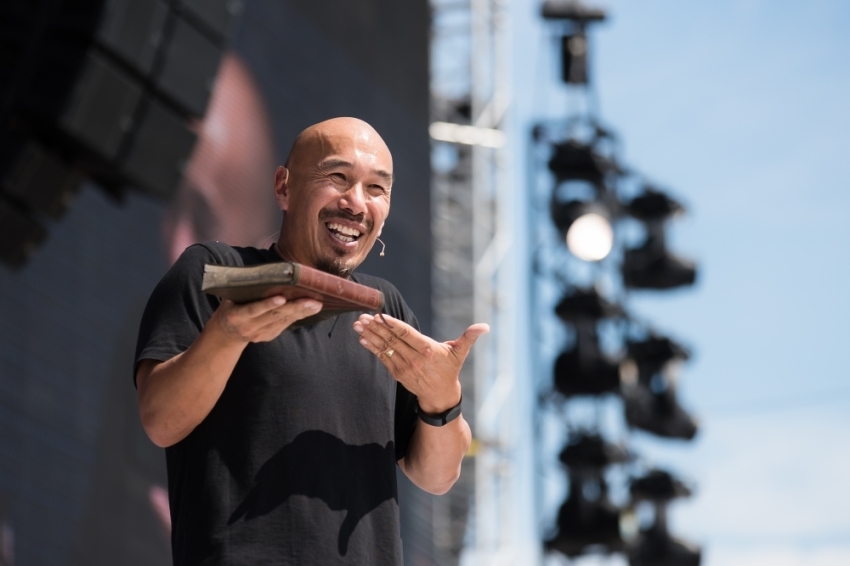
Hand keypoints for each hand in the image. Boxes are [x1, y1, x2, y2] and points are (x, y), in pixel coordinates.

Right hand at [211, 295, 321, 343]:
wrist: (226, 334)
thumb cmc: (231, 307)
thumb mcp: (230, 299)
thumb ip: (245, 290)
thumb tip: (267, 274)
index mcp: (236, 316)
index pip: (253, 309)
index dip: (267, 305)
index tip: (281, 298)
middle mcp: (249, 327)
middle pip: (274, 316)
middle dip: (294, 308)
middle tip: (312, 300)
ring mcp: (259, 334)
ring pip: (283, 321)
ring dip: (301, 312)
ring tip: (316, 304)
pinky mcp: (268, 337)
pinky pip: (285, 325)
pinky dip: (298, 316)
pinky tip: (310, 309)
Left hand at [353, 313, 488, 412]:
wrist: (440, 396)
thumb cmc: (450, 369)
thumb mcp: (459, 353)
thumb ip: (469, 338)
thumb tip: (484, 327)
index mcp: (427, 350)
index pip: (407, 334)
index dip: (392, 325)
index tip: (380, 315)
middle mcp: (414, 359)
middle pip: (393, 340)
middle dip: (376, 328)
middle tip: (362, 316)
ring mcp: (404, 367)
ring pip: (385, 348)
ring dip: (370, 336)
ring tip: (358, 324)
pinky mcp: (397, 373)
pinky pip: (382, 358)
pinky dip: (372, 348)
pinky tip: (362, 338)